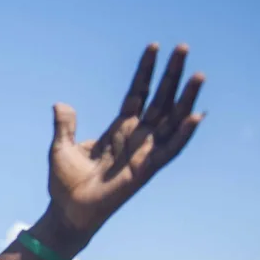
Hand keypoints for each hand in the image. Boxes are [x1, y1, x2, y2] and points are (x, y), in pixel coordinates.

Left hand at [47, 44, 204, 241]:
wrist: (68, 212)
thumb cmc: (65, 183)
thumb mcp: (61, 148)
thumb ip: (65, 125)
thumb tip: (60, 104)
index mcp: (118, 128)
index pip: (137, 92)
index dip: (145, 71)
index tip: (154, 47)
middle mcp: (136, 136)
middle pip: (160, 99)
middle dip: (171, 74)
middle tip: (183, 47)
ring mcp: (144, 151)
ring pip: (172, 119)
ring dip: (186, 97)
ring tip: (198, 74)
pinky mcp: (146, 170)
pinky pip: (170, 150)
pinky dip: (183, 134)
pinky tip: (195, 115)